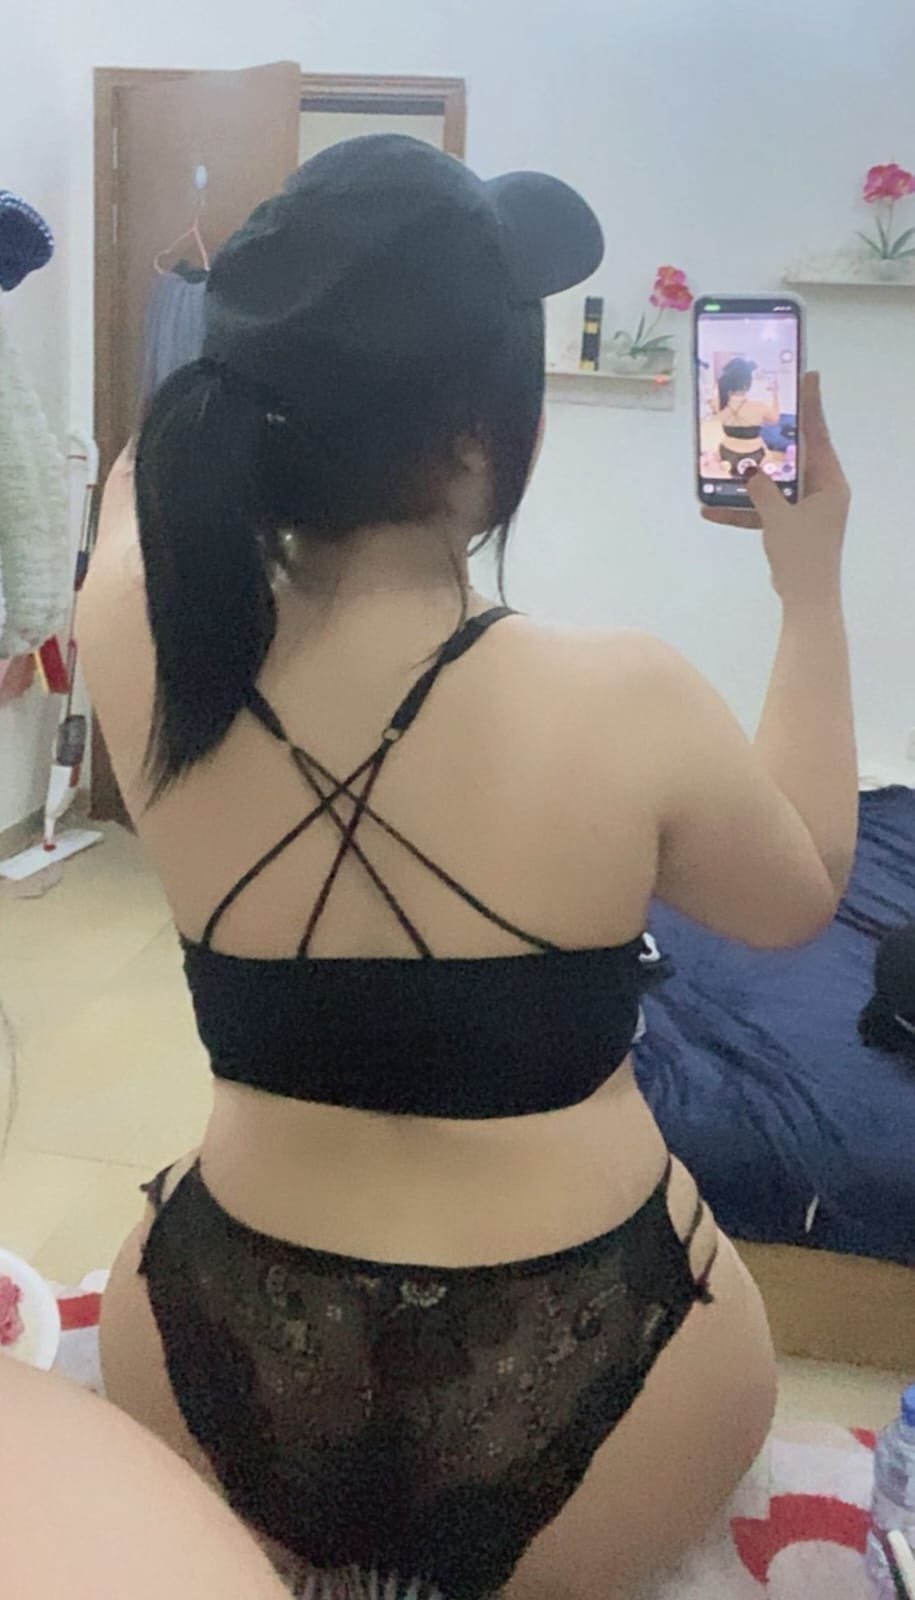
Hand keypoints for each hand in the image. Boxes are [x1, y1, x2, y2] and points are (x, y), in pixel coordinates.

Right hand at [702, 372, 849, 604]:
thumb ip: (761, 490)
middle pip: (793, 456)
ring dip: (747, 479)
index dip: (810, 406)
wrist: (806, 599)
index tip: (807, 376)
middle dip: (770, 439)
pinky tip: (710, 509)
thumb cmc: (802, 554)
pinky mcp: (790, 528)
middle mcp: (821, 491)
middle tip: (754, 411)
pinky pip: (763, 510)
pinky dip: (741, 510)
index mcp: (830, 482)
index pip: (817, 436)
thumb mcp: (778, 517)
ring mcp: (806, 510)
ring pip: (774, 483)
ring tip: (721, 461)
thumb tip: (748, 471)